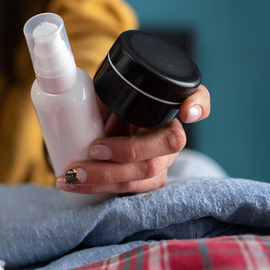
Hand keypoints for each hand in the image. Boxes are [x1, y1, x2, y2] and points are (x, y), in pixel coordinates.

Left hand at [56, 84, 210, 193]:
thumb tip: (77, 77)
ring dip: (104, 178)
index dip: (199, 106)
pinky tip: (75, 186)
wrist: (104, 129)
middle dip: (125, 152)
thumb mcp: (110, 89)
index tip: (187, 112)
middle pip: (164, 147)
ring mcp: (162, 163)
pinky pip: (129, 192)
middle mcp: (171, 137)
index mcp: (167, 109)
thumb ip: (108, 81)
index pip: (198, 101)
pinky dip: (99, 189)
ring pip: (144, 176)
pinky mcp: (145, 183)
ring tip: (71, 175)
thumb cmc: (109, 106)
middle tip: (92, 150)